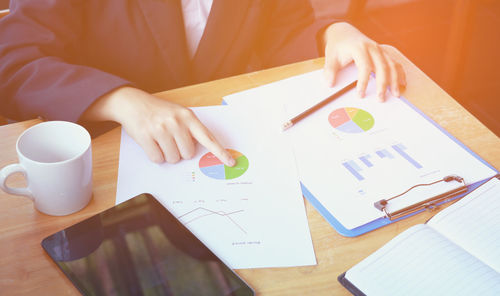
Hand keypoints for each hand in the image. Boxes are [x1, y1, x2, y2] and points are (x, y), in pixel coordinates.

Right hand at [82, 86, 234, 165]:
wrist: (132, 102)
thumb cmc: (158, 111)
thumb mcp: (178, 114)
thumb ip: (190, 129)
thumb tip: (200, 151)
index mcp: (188, 116)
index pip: (208, 138)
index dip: (220, 152)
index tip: (230, 162)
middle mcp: (176, 122)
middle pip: (188, 154)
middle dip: (180, 152)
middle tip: (171, 140)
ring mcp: (160, 129)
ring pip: (173, 158)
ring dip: (167, 154)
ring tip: (161, 140)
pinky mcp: (145, 136)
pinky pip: (158, 159)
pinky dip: (156, 156)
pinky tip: (152, 143)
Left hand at [323, 22, 405, 100]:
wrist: (344, 33)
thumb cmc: (338, 45)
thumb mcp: (330, 56)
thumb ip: (330, 70)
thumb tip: (330, 83)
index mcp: (359, 48)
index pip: (365, 66)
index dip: (363, 81)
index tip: (360, 94)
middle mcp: (372, 48)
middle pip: (382, 67)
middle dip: (382, 84)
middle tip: (380, 98)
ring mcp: (379, 50)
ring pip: (391, 65)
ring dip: (395, 80)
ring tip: (396, 94)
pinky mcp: (383, 53)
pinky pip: (394, 63)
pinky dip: (400, 73)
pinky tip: (402, 83)